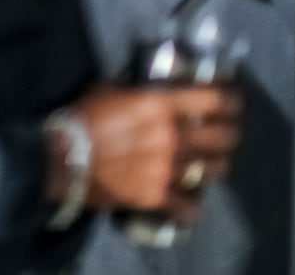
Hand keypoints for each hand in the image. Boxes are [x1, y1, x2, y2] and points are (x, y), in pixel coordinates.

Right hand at [55, 85, 241, 224]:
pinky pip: (190, 207)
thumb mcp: (106, 90)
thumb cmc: (81, 119)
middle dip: (229, 134)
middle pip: (224, 137)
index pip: (214, 100)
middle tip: (224, 134)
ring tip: (209, 165)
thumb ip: (132, 91)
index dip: (230, 101)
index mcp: (161, 106)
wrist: (61, 160)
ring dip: (215, 166)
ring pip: (215, 170)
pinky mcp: (158, 195)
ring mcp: (169, 168)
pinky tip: (189, 204)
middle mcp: (173, 136)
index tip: (233, 104)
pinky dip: (192, 207)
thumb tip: (142, 87)